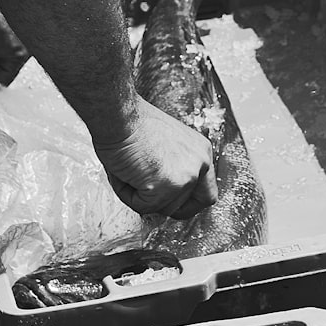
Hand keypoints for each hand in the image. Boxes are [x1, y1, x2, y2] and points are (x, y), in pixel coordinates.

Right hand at [94, 99, 217, 218]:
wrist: (119, 116)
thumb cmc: (133, 123)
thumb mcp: (166, 144)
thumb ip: (173, 167)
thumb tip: (162, 194)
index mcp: (201, 152)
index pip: (206, 193)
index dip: (187, 203)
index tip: (171, 203)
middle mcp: (200, 164)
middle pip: (188, 207)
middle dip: (163, 205)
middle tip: (144, 193)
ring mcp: (185, 177)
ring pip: (162, 208)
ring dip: (140, 196)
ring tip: (128, 171)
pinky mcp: (165, 188)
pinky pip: (143, 207)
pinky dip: (127, 195)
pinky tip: (124, 172)